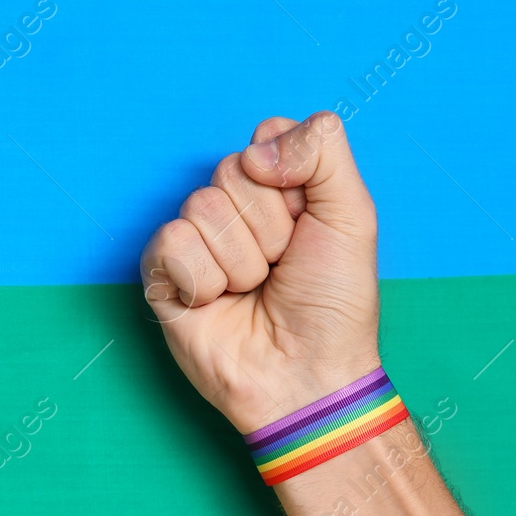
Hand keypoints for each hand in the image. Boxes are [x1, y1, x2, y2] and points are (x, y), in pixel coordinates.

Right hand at [140, 111, 381, 433]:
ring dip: (239, 261)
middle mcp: (235, 212)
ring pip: (200, 207)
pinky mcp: (162, 277)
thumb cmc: (332, 306)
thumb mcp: (352, 214)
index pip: (263, 140)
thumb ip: (322, 149)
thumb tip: (254, 148)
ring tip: (252, 291)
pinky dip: (202, 278)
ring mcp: (197, 243)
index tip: (307, 227)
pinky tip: (217, 304)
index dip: (288, 181)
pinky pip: (169, 242)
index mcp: (279, 189)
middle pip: (229, 171)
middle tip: (280, 267)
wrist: (305, 375)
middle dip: (267, 226)